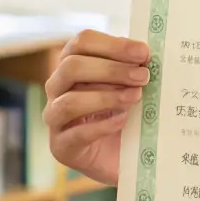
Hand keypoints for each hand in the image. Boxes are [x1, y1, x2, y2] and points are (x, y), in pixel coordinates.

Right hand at [43, 30, 149, 185]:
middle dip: (111, 69)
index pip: (82, 43)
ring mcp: (55, 119)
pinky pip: (76, 134)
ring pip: (69, 101)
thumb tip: (144, 52)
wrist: (124, 158)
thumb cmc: (126, 113)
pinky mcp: (61, 147)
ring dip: (106, 97)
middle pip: (72, 67)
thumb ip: (132, 66)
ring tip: (135, 97)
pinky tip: (122, 120)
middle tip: (143, 76)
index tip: (143, 53)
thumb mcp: (130, 85)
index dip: (112, 45)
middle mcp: (57, 88)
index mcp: (73, 65)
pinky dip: (101, 126)